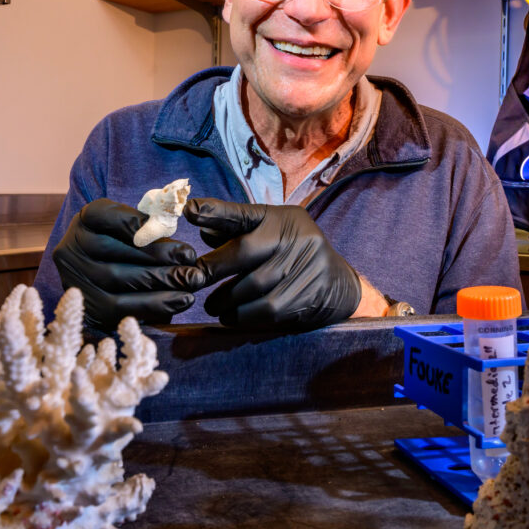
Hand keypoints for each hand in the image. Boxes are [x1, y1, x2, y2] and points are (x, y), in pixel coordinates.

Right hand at [52, 199, 204, 329]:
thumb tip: (170, 225)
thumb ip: (146, 225)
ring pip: (118, 280)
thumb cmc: (129, 246)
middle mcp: (70, 251)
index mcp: (83, 222)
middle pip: (112, 251)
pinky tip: (183, 300)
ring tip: (192, 279)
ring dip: (161, 280)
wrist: (106, 280)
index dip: (132, 222)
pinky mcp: (89, 310)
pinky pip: (123, 308)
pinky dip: (157, 304)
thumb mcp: (132, 227)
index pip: (102, 215)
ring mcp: (75, 282)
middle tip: (191, 257)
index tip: (165, 227)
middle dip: (157, 255)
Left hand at [183, 198, 361, 330]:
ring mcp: (307, 263)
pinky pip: (269, 308)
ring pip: (254, 284)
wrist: (338, 284)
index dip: (216, 211)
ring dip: (226, 299)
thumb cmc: (291, 257)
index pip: (243, 212)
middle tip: (193, 281)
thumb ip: (236, 233)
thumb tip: (202, 229)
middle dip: (214, 267)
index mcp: (280, 218)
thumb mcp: (268, 237)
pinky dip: (244, 316)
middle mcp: (296, 235)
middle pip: (245, 249)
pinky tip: (231, 317)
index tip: (190, 210)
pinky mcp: (312, 291)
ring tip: (212, 306)